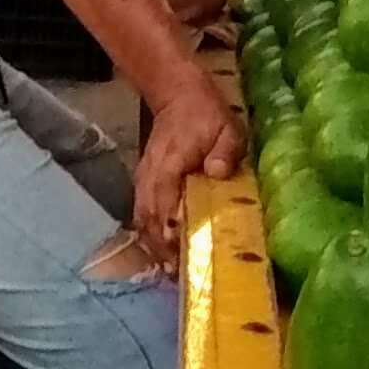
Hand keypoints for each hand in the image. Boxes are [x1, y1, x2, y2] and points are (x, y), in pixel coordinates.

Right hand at [130, 79, 244, 260]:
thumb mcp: (227, 127)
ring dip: (154, 245)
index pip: (165, 198)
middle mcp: (152, 174)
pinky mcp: (144, 183)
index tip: (181, 248)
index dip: (170, 224)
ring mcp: (144, 179)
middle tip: (179, 272)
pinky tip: (162, 253)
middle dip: (162, 246)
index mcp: (172, 162)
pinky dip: (149, 235)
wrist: (178, 95)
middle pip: (149, 216)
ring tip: (171, 270)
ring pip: (142, 218)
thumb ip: (225, 150)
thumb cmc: (207, 114)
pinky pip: (141, 213)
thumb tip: (218, 172)